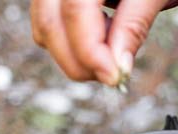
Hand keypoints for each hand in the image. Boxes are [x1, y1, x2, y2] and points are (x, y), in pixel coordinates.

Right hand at [30, 0, 167, 84]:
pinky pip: (47, 22)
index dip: (91, 52)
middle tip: (114, 76)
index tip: (115, 79)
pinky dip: (71, 40)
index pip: (75, 11)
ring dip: (76, 54)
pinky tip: (102, 31)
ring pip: (44, 28)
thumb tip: (119, 70)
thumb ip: (133, 27)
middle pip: (50, 24)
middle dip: (80, 61)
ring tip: (113, 47)